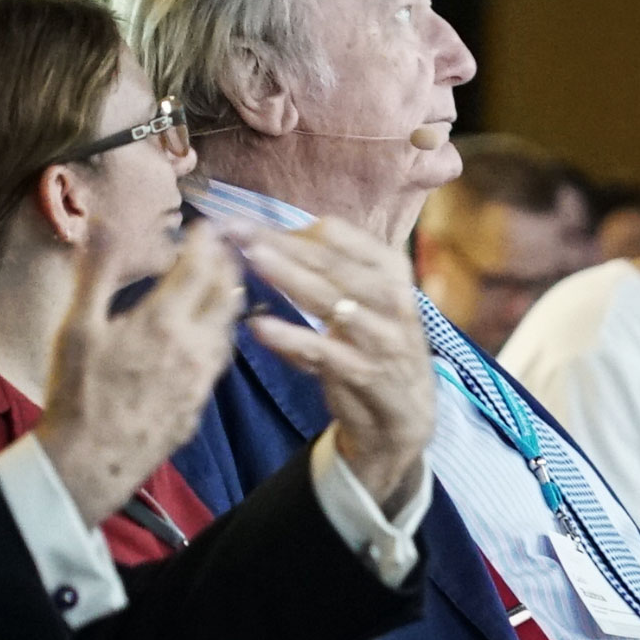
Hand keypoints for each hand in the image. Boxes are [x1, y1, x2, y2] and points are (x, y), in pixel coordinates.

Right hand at [35, 222, 243, 526]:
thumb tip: (104, 228)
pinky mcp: (203, 399)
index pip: (198, 268)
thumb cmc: (79, 391)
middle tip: (227, 246)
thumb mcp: (77, 326)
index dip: (206, 242)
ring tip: (225, 281)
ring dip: (230, 298)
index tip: (208, 225)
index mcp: (164, 321)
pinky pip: (222, 357)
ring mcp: (204, 375)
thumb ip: (96, 274)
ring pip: (230, 326)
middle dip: (227, 264)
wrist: (93, 458)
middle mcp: (194, 345)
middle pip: (225, 294)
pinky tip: (213, 331)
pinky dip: (222, 332)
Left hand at [237, 219, 433, 514]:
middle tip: (234, 229)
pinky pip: (325, 352)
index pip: (342, 237)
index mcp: (393, 273)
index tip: (248, 224)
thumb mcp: (364, 303)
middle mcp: (394, 300)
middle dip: (281, 243)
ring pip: (333, 300)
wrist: (405, 415)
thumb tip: (269, 239)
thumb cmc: (374, 347)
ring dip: (289, 277)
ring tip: (250, 260)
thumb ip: (326, 273)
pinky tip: (259, 326)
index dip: (292, 228)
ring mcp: (383, 339)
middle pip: (333, 262)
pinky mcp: (367, 374)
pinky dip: (291, 338)